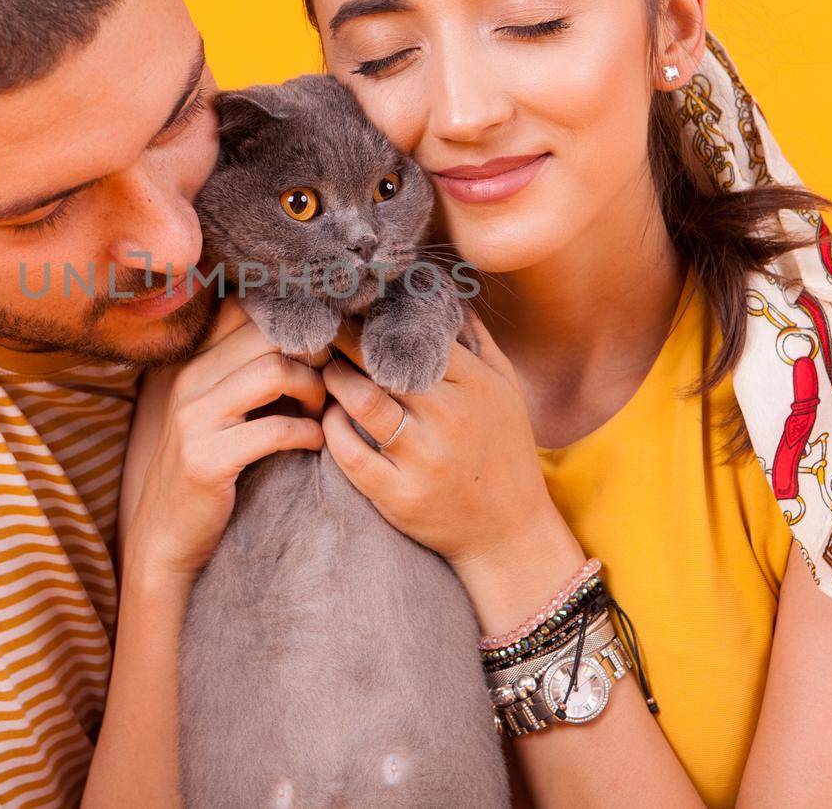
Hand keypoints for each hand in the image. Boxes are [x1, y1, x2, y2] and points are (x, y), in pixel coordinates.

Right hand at [123, 299, 326, 589]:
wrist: (166, 538)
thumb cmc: (206, 470)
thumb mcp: (216, 412)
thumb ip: (244, 374)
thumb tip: (303, 338)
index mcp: (193, 365)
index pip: (247, 312)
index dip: (294, 324)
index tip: (319, 350)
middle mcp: (189, 383)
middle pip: (267, 335)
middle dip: (311, 355)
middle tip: (328, 384)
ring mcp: (194, 421)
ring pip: (274, 372)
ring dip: (313, 390)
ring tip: (319, 413)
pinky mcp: (208, 460)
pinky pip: (276, 429)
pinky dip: (309, 433)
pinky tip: (314, 443)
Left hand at [320, 310, 562, 572]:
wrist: (510, 533)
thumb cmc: (506, 454)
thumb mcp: (506, 391)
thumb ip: (478, 343)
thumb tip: (448, 298)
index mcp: (475, 385)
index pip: (415, 335)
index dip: (377, 318)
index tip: (352, 306)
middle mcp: (450, 417)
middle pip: (381, 363)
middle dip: (343, 341)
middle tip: (321, 329)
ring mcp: (424, 458)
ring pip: (361, 401)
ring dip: (333, 379)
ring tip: (323, 369)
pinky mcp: (400, 495)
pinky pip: (350, 452)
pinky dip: (332, 428)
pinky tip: (329, 416)